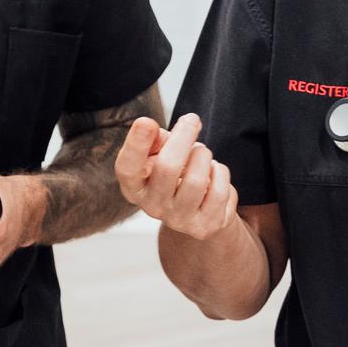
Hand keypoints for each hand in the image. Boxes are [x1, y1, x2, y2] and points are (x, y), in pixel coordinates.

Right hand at [114, 113, 237, 239]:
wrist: (195, 208)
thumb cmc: (173, 172)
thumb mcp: (158, 153)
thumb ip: (156, 140)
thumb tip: (166, 130)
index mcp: (134, 187)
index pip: (128, 168)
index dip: (136, 145)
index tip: (147, 122)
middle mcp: (152, 207)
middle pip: (167, 167)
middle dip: (183, 136)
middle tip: (191, 119)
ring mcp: (179, 220)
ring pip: (196, 179)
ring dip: (203, 155)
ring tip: (201, 154)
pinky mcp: (204, 226)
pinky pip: (219, 190)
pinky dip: (219, 172)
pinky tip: (212, 173)